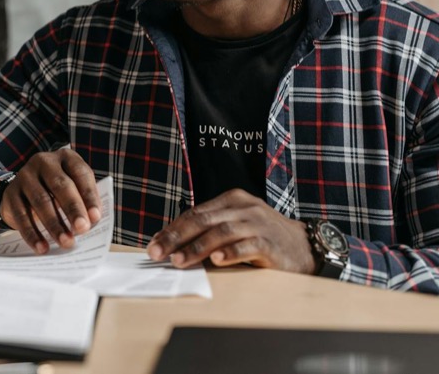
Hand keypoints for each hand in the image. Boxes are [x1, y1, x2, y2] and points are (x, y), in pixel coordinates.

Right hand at [0, 147, 101, 253]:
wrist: (23, 190)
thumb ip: (84, 202)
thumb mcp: (73, 189)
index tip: (96, 218)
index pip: (80, 173)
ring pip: (40, 200)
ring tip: (66, 242)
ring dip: (54, 224)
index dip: (89, 196)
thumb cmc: (58, 192)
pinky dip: (32, 233)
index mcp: (66, 157)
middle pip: (60, 185)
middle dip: (73, 209)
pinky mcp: (11, 193)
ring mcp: (25, 175)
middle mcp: (44, 162)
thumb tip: (91, 223)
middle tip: (82, 229)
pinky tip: (42, 247)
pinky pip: (21, 214)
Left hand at [145, 188, 313, 272]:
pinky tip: (216, 261)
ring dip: (197, 247)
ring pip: (221, 232)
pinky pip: (247, 246)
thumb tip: (174, 246)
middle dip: (176, 237)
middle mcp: (244, 208)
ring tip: (179, 260)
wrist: (306, 247)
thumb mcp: (237, 227)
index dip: (173, 228)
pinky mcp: (271, 242)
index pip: (195, 213)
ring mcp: (258, 223)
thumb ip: (211, 231)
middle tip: (158, 253)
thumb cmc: (264, 237)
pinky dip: (230, 253)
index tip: (154, 243)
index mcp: (232, 200)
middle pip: (203, 220)